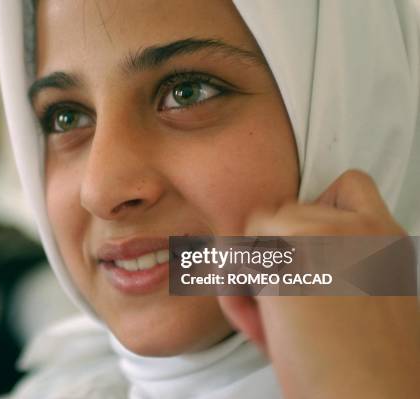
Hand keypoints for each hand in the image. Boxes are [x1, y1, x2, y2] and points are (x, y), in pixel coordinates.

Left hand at [218, 170, 419, 398]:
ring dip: (252, 265)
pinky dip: (233, 283)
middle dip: (273, 250)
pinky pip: (234, 253)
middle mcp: (360, 228)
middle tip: (278, 299)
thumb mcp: (362, 300)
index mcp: (385, 239)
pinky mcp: (290, 256)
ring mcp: (325, 236)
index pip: (349, 186)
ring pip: (257, 224)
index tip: (304, 249)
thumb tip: (265, 241)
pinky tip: (258, 321)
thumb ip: (329, 261)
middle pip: (285, 210)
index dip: (318, 211)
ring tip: (269, 313)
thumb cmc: (360, 367)